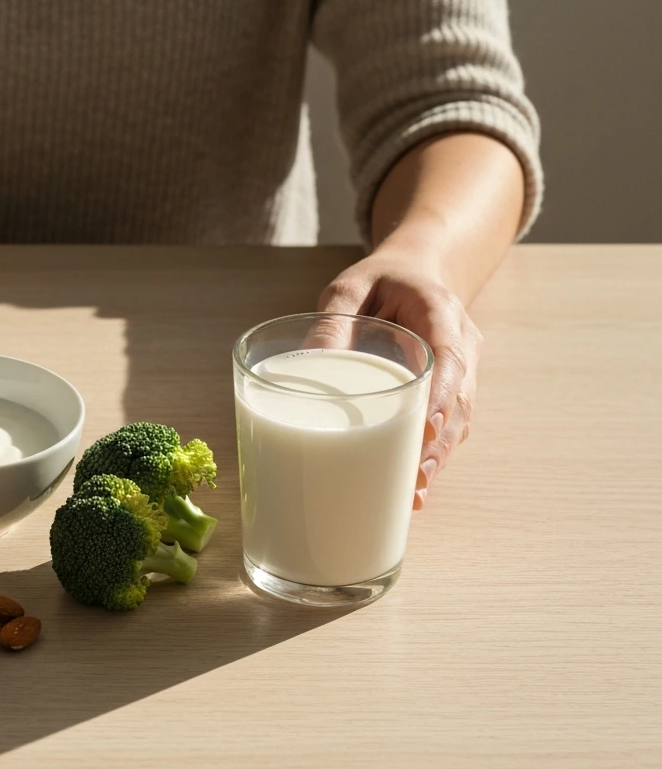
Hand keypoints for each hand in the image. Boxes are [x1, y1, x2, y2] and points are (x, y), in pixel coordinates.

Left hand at [318, 253, 483, 510]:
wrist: (415, 274)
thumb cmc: (380, 281)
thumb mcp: (350, 286)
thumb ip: (334, 317)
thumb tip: (308, 361)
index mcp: (440, 312)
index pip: (450, 357)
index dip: (441, 396)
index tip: (425, 428)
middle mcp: (460, 344)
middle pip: (459, 399)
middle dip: (438, 442)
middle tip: (415, 477)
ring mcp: (461, 372)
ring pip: (458, 420)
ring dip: (438, 457)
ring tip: (413, 494)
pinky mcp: (448, 392)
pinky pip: (447, 426)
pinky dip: (432, 455)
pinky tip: (411, 488)